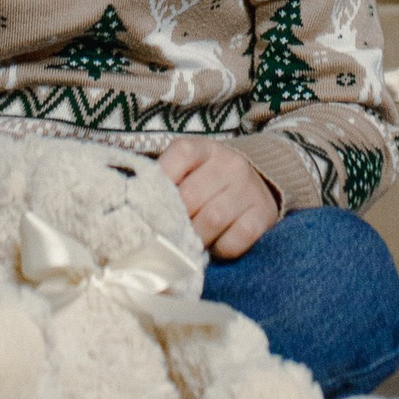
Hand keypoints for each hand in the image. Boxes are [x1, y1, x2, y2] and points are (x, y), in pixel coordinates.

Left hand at [157, 137, 280, 262]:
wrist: (260, 182)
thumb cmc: (209, 181)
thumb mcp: (189, 169)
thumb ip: (164, 181)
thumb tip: (135, 208)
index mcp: (203, 148)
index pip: (177, 157)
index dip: (159, 184)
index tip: (147, 205)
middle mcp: (229, 164)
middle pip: (190, 197)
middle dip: (173, 220)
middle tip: (165, 233)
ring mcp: (248, 189)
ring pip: (211, 220)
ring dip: (194, 238)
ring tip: (187, 242)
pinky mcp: (263, 216)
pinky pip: (234, 241)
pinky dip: (219, 249)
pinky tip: (214, 245)